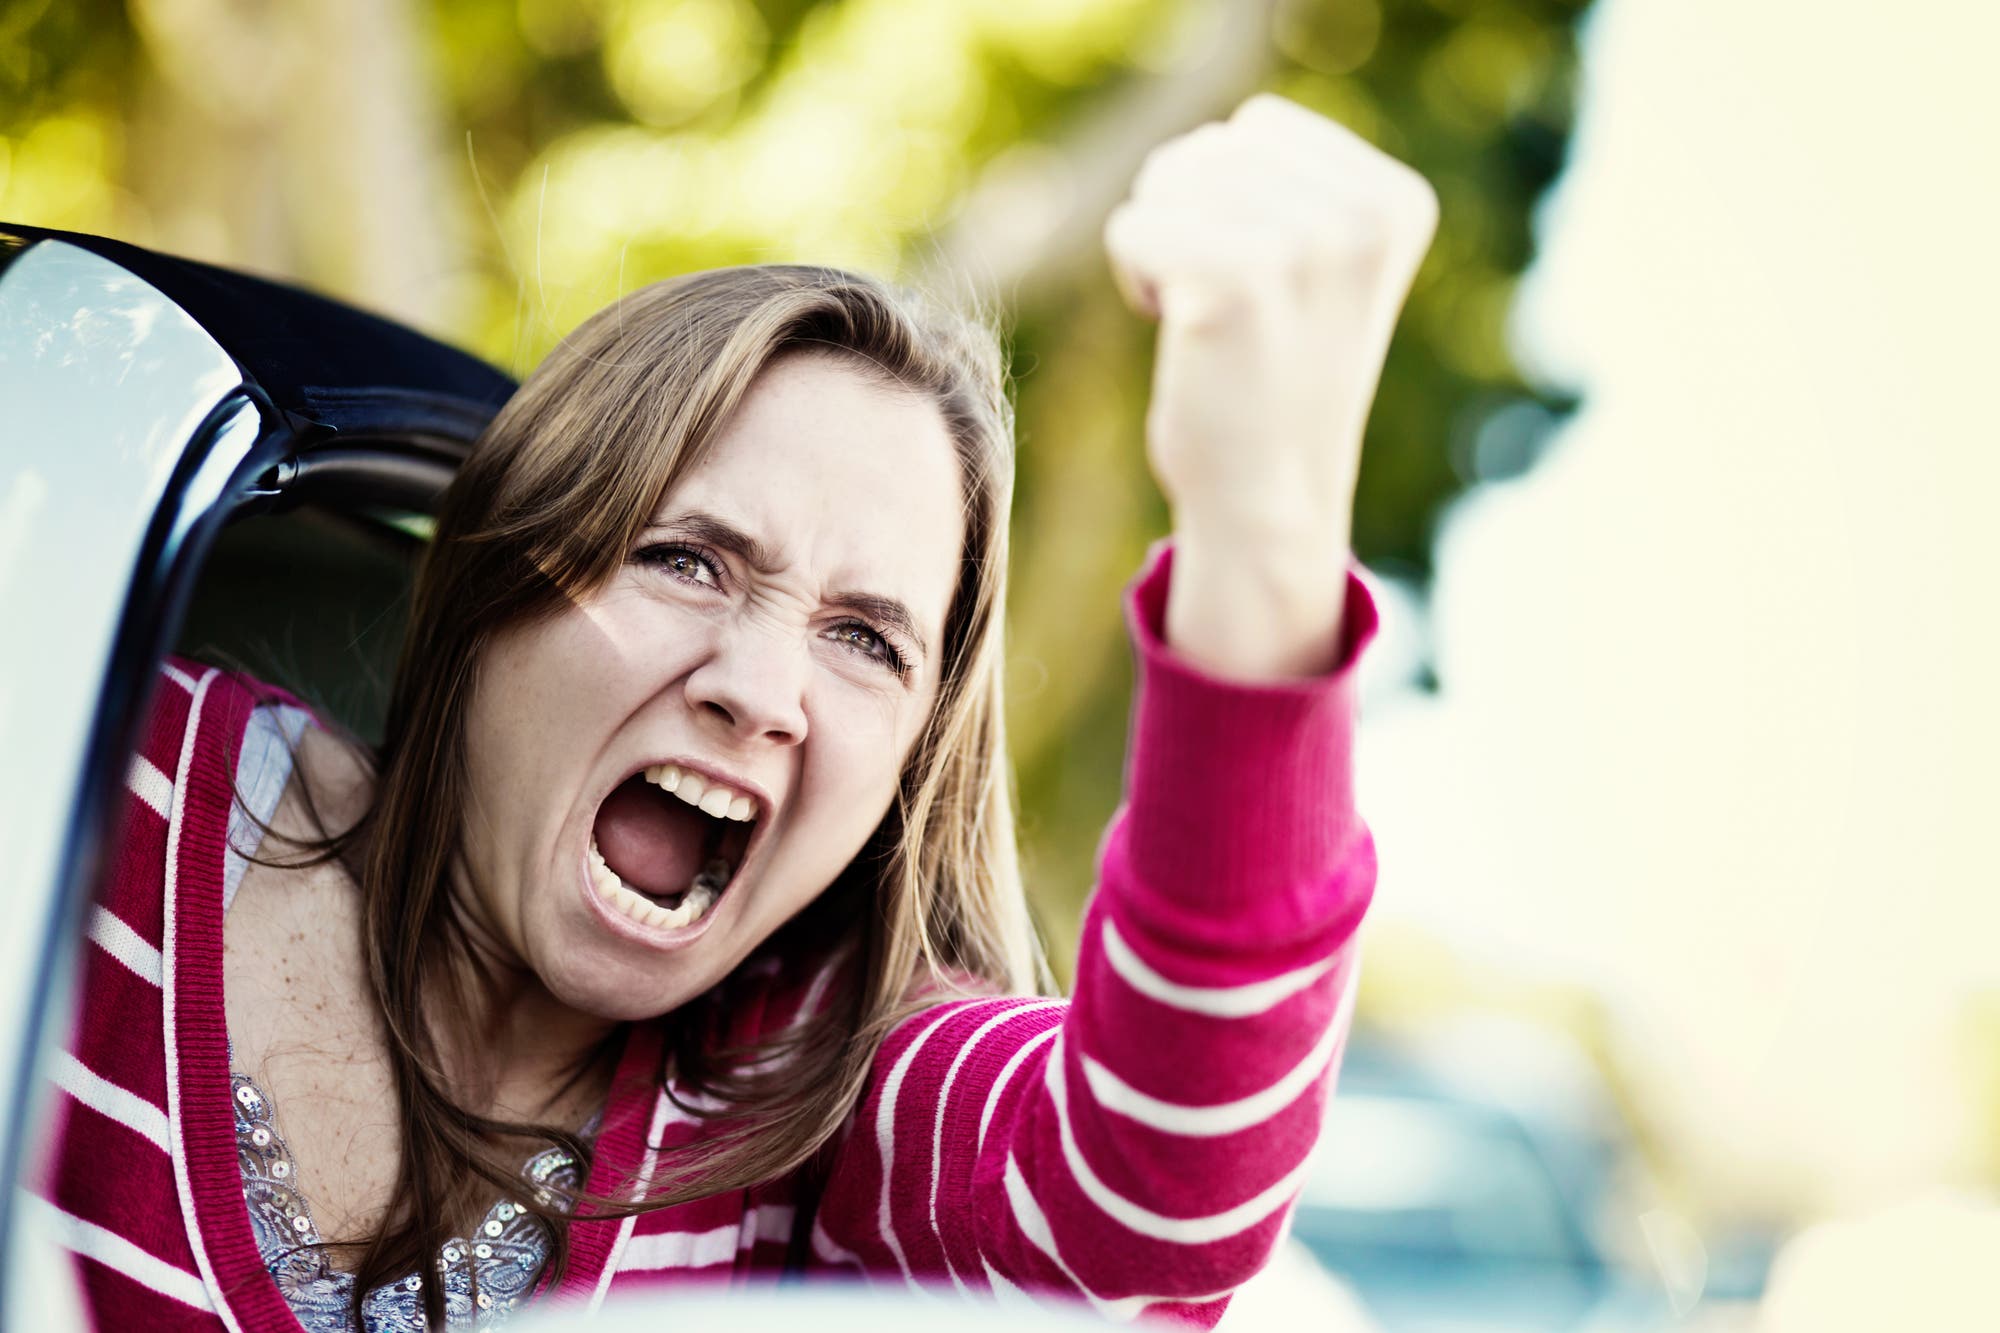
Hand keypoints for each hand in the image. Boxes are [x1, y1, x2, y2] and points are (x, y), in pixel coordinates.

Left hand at [1105, 94, 1437, 677]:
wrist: (1269, 506)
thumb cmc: (1273, 383)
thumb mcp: (1320, 267)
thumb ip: (1298, 189)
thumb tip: (1230, 140)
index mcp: (1399, 202)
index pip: (1258, 128)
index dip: (1233, 203)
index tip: (1268, 284)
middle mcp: (1365, 215)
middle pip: (1208, 150)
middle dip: (1190, 224)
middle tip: (1231, 312)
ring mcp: (1307, 244)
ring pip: (1164, 182)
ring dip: (1163, 252)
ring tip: (1212, 324)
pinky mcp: (1238, 278)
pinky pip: (1132, 228)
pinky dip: (1136, 280)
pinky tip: (1184, 337)